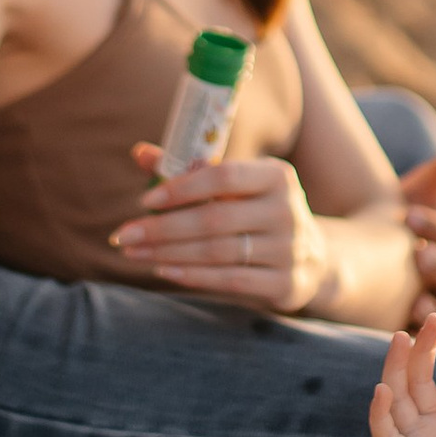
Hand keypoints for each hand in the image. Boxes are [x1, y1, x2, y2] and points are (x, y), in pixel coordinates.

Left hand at [112, 151, 327, 311]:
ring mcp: (289, 250)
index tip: (144, 201)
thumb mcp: (234, 187)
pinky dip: (193, 276)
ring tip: (134, 253)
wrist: (311, 258)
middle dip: (162, 228)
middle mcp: (286, 211)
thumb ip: (188, 171)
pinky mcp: (285, 284)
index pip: (223, 176)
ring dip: (168, 253)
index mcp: (276, 176)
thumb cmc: (256, 212)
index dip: (181, 188)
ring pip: (217, 252)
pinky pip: (231, 280)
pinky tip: (164, 270)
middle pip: (214, 219)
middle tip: (124, 236)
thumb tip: (139, 153)